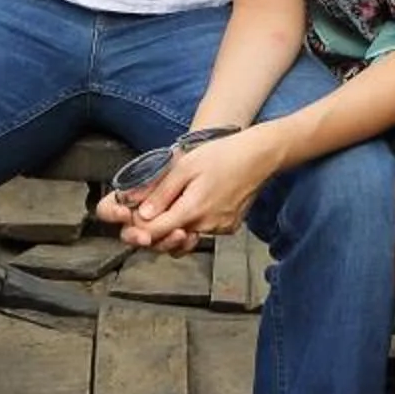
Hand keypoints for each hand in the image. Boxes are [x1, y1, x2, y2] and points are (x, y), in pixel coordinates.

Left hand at [98, 128, 279, 252]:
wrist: (260, 155)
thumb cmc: (223, 154)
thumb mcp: (185, 165)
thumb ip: (162, 192)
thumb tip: (142, 214)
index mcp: (193, 209)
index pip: (155, 233)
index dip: (140, 228)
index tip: (134, 219)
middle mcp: (207, 225)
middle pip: (170, 239)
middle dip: (156, 230)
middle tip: (152, 211)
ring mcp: (221, 228)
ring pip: (187, 235)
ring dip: (176, 225)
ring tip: (178, 201)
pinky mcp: (230, 227)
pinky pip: (204, 230)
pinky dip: (195, 221)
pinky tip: (198, 201)